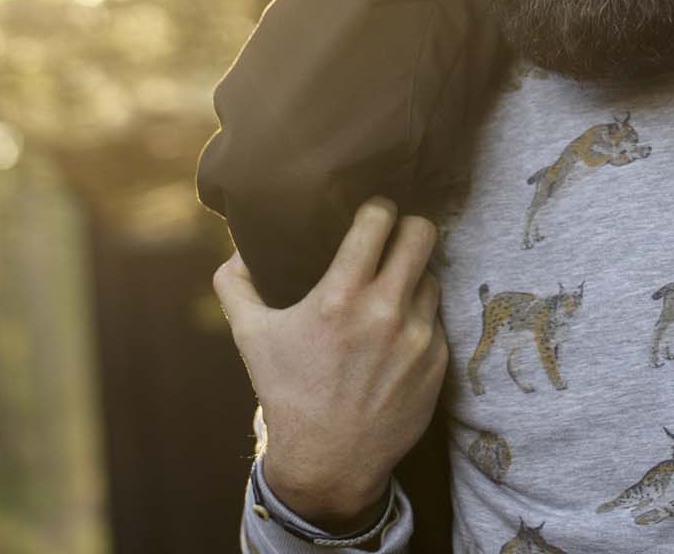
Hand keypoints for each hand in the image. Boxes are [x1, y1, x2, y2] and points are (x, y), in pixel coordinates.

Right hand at [213, 199, 448, 533]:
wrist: (327, 465)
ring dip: (414, 278)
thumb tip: (237, 251)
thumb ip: (236, 287)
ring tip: (393, 291)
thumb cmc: (287, 395)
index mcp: (341, 296)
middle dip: (408, 228)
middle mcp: (385, 311)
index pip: (380, 218)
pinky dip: (420, 319)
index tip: (371, 214)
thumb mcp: (251, 339)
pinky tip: (398, 334)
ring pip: (432, 276)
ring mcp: (417, 337)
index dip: (377, 208)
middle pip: (422, 232)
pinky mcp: (437, 362)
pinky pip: (436, 319)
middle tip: (394, 238)